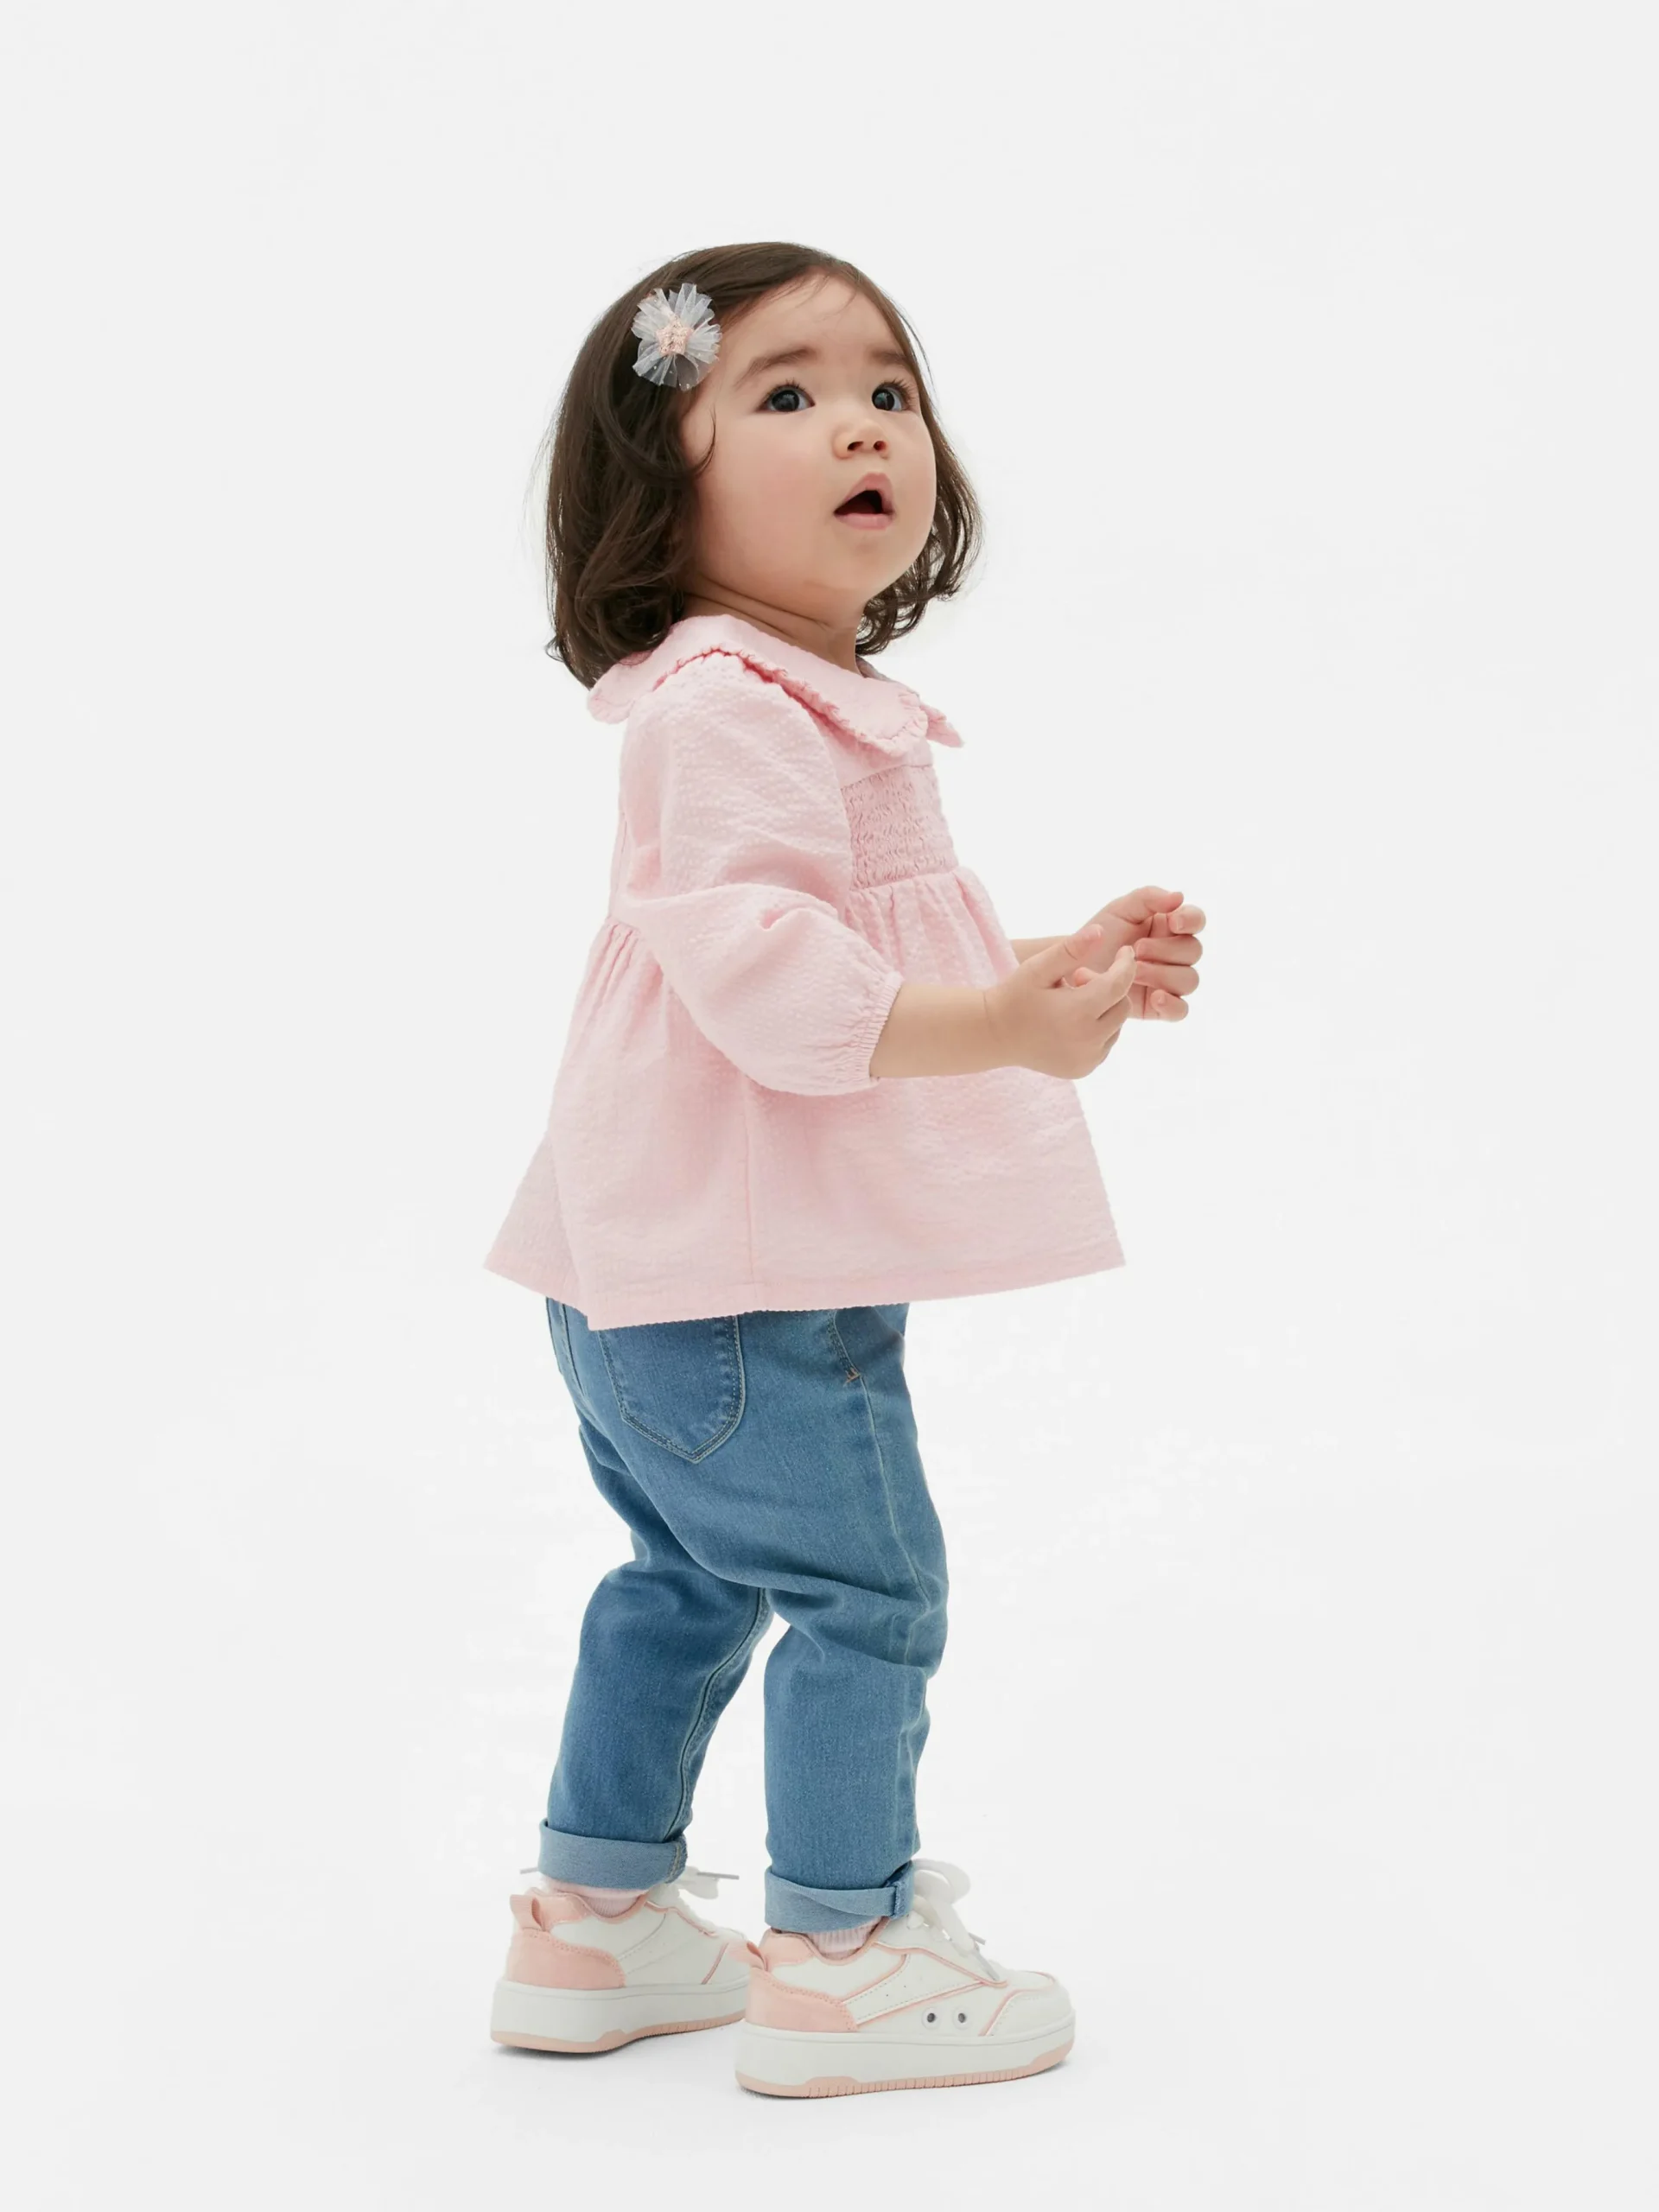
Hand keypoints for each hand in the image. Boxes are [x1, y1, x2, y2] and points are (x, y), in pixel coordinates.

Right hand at [984, 926, 1136, 1077]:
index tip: (1124, 951)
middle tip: (1078, 979)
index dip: (1126, 964)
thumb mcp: (1039, 967)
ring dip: (1105, 1009)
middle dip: (1110, 988)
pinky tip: (1074, 1020)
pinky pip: (1106, 1043)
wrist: (995, 1035)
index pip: (1119, 984)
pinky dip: (1099, 1029)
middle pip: (1122, 1006)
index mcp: (1078, 1013)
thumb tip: (1100, 931)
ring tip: (1073, 1001)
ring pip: (1117, 1026)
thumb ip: (1070, 949)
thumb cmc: (1015, 995)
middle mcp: (1087, 1041)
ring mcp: (1086, 1059)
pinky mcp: (1084, 1069)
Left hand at [1082, 886, 1204, 1020]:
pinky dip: (1172, 1004)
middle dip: (1165, 949)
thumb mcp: (1118, 910)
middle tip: (1136, 949)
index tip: (1174, 923)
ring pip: (1189, 980)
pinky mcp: (1158, 1006)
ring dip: (1163, 974)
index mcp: (1168, 927)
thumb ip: (1148, 898)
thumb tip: (1179, 897)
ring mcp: (1168, 981)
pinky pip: (1181, 1010)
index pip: (1196, 920)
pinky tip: (1154, 997)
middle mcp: (1173, 954)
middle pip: (1193, 951)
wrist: (1073, 969)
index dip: (1191, 920)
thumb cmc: (1096, 937)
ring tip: (1134, 973)